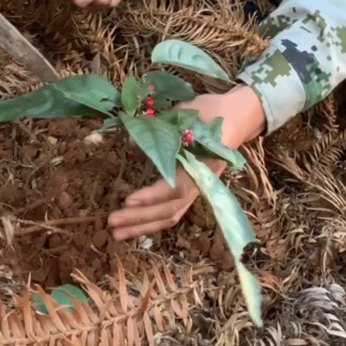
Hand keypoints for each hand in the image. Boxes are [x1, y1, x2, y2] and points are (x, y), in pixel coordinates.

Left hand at [108, 86, 265, 240]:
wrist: (234, 117)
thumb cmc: (209, 111)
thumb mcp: (187, 112)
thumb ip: (163, 126)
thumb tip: (131, 137)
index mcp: (202, 164)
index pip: (176, 188)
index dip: (152, 197)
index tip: (128, 200)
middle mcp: (201, 183)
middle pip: (170, 209)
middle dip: (140, 218)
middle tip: (111, 222)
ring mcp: (197, 189)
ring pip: (170, 215)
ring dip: (143, 226)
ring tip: (116, 233)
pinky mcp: (190, 191)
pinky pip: (171, 212)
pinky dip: (151, 222)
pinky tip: (132, 227)